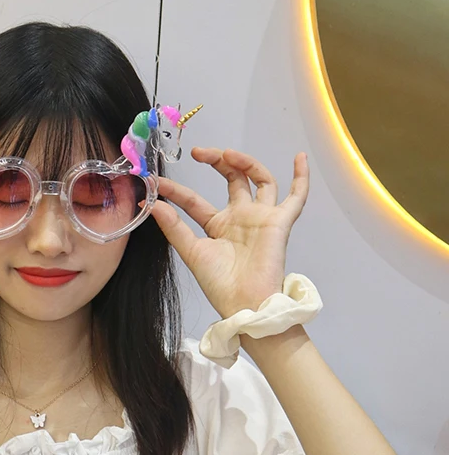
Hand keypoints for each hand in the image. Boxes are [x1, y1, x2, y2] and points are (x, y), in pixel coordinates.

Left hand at [149, 147, 308, 318]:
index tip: (157, 182)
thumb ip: (174, 227)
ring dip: (246, 162)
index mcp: (218, 225)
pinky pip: (297, 197)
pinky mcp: (280, 222)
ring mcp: (261, 217)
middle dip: (217, 162)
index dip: (176, 191)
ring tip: (227, 153)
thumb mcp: (191, 251)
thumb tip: (153, 204)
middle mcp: (240, 217)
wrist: (245, 303)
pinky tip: (300, 157)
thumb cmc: (219, 283)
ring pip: (260, 179)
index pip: (195, 200)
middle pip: (232, 179)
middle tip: (198, 152)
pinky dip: (301, 177)